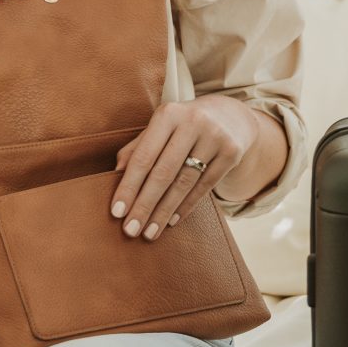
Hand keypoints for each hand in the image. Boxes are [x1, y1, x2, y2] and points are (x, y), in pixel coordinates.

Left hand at [111, 97, 254, 240]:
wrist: (231, 115)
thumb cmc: (184, 125)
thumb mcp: (162, 127)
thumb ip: (138, 147)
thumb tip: (116, 174)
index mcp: (168, 114)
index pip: (144, 156)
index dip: (129, 186)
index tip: (116, 212)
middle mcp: (193, 122)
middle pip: (164, 172)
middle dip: (144, 205)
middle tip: (130, 230)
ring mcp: (215, 137)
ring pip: (184, 183)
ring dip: (164, 212)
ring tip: (149, 232)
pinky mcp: (232, 153)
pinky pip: (205, 186)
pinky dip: (186, 206)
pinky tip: (171, 221)